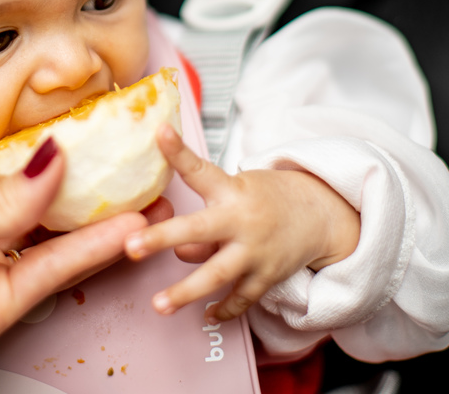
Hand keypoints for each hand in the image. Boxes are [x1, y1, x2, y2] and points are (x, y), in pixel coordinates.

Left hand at [0, 138, 149, 393]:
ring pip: (55, 235)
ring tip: (146, 194)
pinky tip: (122, 231)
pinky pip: (52, 271)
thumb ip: (1, 194)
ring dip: (101, 218)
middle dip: (88, 184)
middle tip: (132, 162)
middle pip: (40, 201)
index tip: (95, 134)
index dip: (54, 153)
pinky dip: (90, 251)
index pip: (11, 167)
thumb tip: (54, 161)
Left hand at [123, 124, 360, 321]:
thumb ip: (204, 220)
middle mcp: (240, 220)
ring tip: (158, 305)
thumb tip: (179, 250)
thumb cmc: (265, 200)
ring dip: (185, 292)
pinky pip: (241, 299)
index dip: (178, 151)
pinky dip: (223, 309)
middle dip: (162, 238)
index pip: (200, 169)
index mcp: (230, 191)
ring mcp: (254, 250)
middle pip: (198, 229)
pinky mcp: (267, 276)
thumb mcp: (236, 194)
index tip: (160, 132)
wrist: (318, 213)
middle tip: (130, 246)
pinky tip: (206, 315)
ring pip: (217, 275)